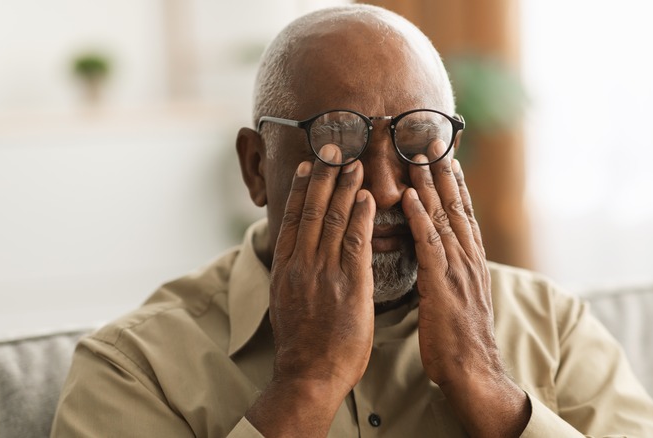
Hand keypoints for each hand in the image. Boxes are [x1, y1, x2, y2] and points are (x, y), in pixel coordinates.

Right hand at [246, 145, 375, 435]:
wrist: (309, 374)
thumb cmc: (302, 344)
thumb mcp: (287, 302)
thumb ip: (294, 274)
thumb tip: (298, 254)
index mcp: (285, 268)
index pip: (293, 218)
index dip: (302, 188)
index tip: (308, 164)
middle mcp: (301, 264)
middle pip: (312, 210)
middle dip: (323, 175)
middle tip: (332, 146)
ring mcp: (324, 272)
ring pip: (334, 219)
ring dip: (344, 186)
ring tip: (353, 161)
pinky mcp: (349, 285)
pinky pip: (356, 242)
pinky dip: (362, 216)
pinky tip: (368, 197)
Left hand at [402, 141, 529, 435]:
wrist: (473, 372)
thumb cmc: (460, 340)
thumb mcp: (458, 299)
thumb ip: (449, 273)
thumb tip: (437, 258)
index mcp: (470, 261)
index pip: (462, 213)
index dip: (454, 183)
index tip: (446, 156)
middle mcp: (467, 258)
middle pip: (455, 205)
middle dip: (444, 171)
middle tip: (434, 139)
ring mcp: (457, 270)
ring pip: (443, 217)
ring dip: (430, 183)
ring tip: (419, 153)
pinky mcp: (442, 285)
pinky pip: (428, 244)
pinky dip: (419, 217)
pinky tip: (409, 195)